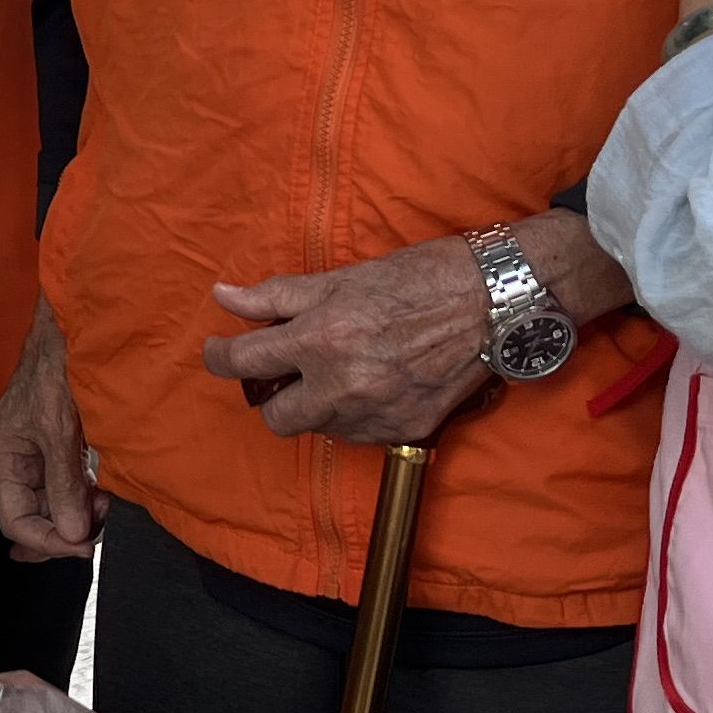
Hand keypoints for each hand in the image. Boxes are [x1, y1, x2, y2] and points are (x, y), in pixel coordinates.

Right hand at [0, 306, 101, 562]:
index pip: (16, 521)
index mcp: (2, 458)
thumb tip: (73, 534)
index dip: (49, 541)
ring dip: (79, 514)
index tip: (86, 545)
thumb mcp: (59, 428)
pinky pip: (66, 487)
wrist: (72, 327)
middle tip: (99, 526)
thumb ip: (64, 483)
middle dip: (65, 530)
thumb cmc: (57, 368)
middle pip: (33, 519)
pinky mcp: (56, 448)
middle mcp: (14, 462)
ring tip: (106, 504)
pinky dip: (84, 497)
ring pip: (52, 506)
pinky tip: (103, 492)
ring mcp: (35, 456)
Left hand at [207, 213, 631, 447]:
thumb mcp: (340, 278)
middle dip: (276, 397)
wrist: (493, 300)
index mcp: (320, 340)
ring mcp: (375, 415)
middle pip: (277, 419)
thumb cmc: (419, 278)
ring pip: (321, 428)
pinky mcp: (406, 432)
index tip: (219, 351)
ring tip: (346, 369)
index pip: (244, 364)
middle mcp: (342, 386)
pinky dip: (359, 414)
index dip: (220, 358)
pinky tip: (378, 383)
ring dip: (320, 405)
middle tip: (288, 372)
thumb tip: (224, 297)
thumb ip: (276, 296)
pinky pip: (362, 435)